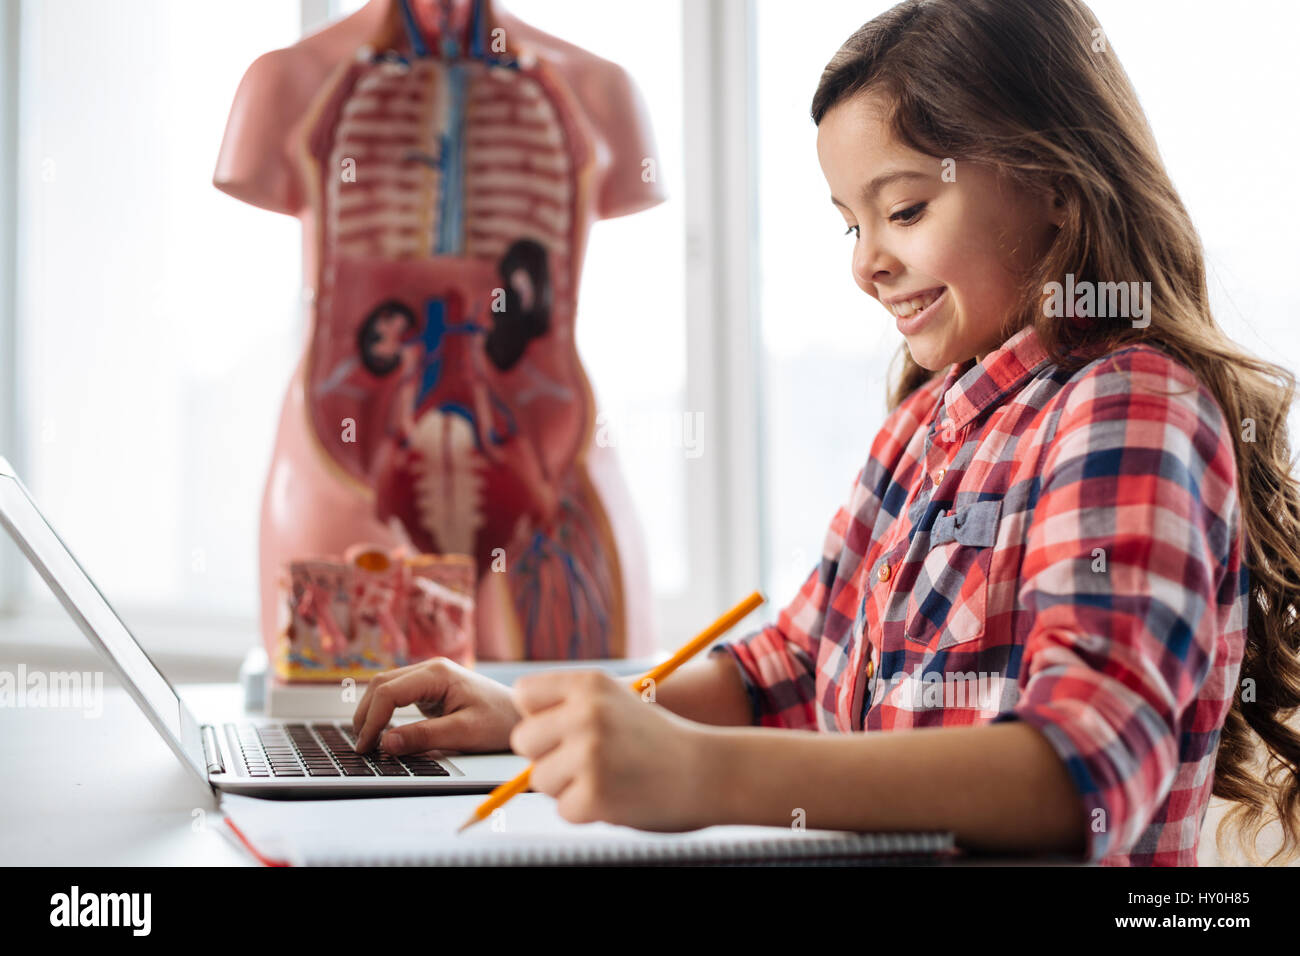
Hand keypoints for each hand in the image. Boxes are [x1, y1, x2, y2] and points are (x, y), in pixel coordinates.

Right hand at [351, 657, 520, 754]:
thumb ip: (424, 737)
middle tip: (361, 747)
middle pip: (382, 685)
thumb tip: (386, 743)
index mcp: (438, 673)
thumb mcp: (463, 733)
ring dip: (373, 713)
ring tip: (367, 742)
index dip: (372, 719)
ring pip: (386, 689)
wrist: (522, 715)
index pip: (389, 692)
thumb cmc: (500, 721)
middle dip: (366, 715)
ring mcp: (429, 677)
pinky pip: (398, 696)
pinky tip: (381, 732)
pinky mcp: (430, 689)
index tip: (367, 746)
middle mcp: (430, 669)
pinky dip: (385, 712)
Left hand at [509, 669, 714, 831]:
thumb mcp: (616, 702)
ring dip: (568, 786)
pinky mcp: (594, 794)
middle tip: (587, 760)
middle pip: (524, 740)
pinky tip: (618, 797)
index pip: (524, 695)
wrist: (709, 772)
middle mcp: (586, 713)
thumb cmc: (659, 741)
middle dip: (547, 755)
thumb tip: (522, 735)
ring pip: (540, 779)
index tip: (562, 729)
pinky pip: (564, 810)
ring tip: (609, 777)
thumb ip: (570, 708)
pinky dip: (587, 812)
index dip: (538, 717)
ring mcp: (589, 753)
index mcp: (589, 683)